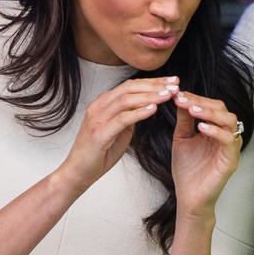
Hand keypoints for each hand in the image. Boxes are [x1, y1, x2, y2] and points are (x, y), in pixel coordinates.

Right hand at [54, 76, 178, 191]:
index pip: (131, 85)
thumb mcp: (119, 129)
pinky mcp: (99, 134)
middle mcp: (99, 106)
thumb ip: (130, 115)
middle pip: (130, 88)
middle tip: (175, 85)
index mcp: (103, 102)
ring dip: (150, 96)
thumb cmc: (100, 152)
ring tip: (168, 95)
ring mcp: (97, 119)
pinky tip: (154, 109)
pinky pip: (122, 119)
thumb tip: (148, 105)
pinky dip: (139, 113)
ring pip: (126, 100)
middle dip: (155, 85)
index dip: (153, 81)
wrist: (78, 173)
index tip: (173, 81)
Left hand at [171, 89, 242, 218]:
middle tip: (183, 99)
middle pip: (222, 109)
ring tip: (192, 110)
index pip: (211, 106)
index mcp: (215, 129)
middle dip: (202, 102)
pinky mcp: (232, 159)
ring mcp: (231, 147)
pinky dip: (216, 131)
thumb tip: (179, 98)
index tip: (177, 94)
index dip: (195, 98)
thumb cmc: (187, 170)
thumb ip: (184, 120)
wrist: (189, 197)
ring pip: (230, 120)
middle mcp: (226, 135)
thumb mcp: (182, 139)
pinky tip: (201, 128)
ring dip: (210, 113)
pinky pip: (230, 140)